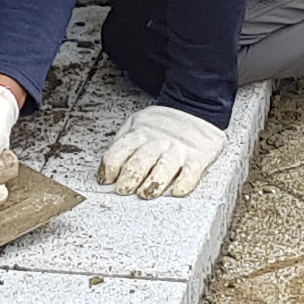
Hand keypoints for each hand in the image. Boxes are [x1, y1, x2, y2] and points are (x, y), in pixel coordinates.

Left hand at [99, 104, 226, 198]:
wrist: (196, 110)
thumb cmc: (162, 124)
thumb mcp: (137, 123)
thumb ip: (123, 142)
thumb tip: (107, 166)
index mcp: (140, 133)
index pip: (119, 151)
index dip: (109, 167)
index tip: (106, 180)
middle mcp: (158, 142)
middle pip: (139, 162)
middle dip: (128, 179)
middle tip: (123, 190)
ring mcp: (178, 150)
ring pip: (163, 169)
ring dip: (152, 184)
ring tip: (145, 193)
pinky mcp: (197, 158)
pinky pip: (190, 173)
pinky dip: (183, 184)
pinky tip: (176, 191)